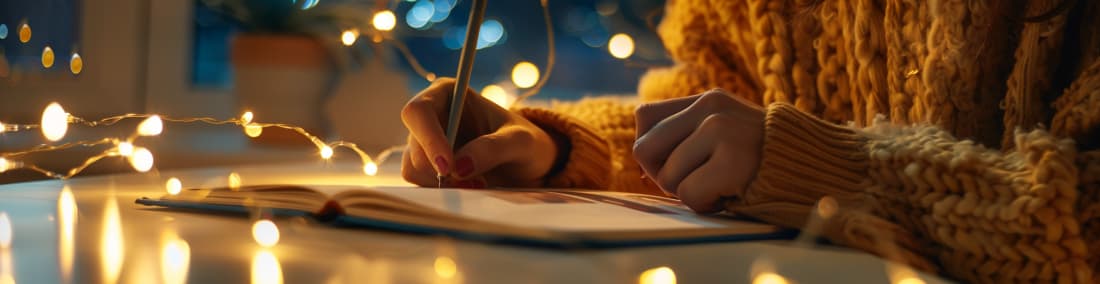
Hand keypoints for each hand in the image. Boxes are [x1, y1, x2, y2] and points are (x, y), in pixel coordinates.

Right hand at [400, 78, 558, 187]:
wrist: (527, 164)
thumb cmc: (525, 142)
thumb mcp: (521, 142)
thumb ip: (494, 148)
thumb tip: (459, 165)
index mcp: (447, 94)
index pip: (418, 111)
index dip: (429, 138)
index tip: (449, 167)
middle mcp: (432, 115)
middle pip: (414, 144)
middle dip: (440, 169)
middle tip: (475, 181)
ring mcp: (427, 142)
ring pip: (413, 167)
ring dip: (443, 183)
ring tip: (479, 183)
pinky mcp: (428, 166)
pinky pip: (420, 183)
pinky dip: (443, 190)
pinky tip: (470, 186)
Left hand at [633, 89, 764, 212]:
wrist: (815, 169)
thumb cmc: (761, 159)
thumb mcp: (723, 131)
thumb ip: (686, 135)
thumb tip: (641, 162)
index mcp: (706, 100)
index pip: (644, 117)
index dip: (651, 149)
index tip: (675, 163)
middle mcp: (711, 109)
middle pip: (645, 148)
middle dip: (661, 174)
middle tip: (693, 180)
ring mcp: (722, 132)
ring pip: (667, 177)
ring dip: (688, 193)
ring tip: (720, 185)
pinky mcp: (732, 161)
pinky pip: (689, 195)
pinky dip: (705, 205)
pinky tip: (729, 195)